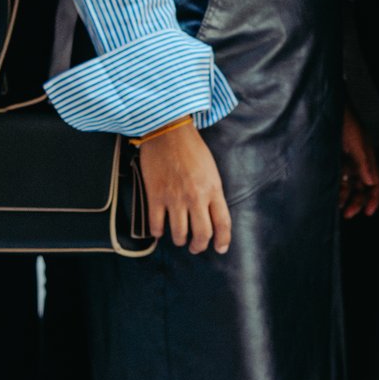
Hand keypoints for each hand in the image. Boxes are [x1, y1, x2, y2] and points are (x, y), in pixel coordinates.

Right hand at [136, 121, 230, 253]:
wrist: (168, 131)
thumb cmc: (192, 148)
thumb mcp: (211, 170)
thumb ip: (212, 192)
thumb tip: (211, 214)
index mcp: (213, 189)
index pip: (223, 223)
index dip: (222, 240)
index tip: (220, 248)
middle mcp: (196, 197)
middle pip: (202, 234)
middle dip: (199, 246)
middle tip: (195, 247)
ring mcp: (175, 198)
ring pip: (179, 234)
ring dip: (179, 240)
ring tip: (179, 239)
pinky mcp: (155, 196)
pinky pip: (156, 224)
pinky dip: (158, 232)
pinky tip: (159, 230)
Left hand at [339, 108, 378, 217]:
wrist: (327, 109)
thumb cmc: (346, 121)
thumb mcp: (357, 142)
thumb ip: (364, 162)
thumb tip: (371, 182)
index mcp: (369, 159)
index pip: (376, 184)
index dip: (374, 198)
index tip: (368, 211)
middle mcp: (358, 164)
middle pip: (362, 188)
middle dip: (357, 202)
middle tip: (348, 213)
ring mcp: (346, 163)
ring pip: (348, 186)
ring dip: (344, 198)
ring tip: (337, 207)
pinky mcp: (333, 161)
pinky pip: (336, 180)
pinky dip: (334, 189)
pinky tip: (328, 196)